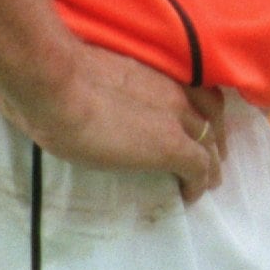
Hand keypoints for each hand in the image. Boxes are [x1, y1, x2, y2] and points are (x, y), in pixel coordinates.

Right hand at [0, 41, 228, 200]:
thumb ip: (97, 83)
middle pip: (210, 115)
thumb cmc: (56, 76)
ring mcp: (175, 118)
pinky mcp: (170, 146)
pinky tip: (190, 196)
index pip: (192, 89)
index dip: (198, 109)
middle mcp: (171, 91)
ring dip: (211, 162)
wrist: (57, 85)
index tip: (193, 124)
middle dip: (213, 135)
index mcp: (152, 73)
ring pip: (209, 142)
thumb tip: (79, 91)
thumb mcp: (89, 75)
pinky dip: (199, 183)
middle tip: (212, 153)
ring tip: (209, 180)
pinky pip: (198, 167)